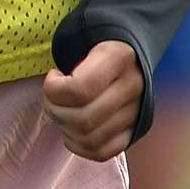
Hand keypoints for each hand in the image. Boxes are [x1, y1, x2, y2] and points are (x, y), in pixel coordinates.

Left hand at [41, 38, 145, 162]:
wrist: (129, 51)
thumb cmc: (94, 44)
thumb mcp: (82, 36)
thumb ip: (67, 54)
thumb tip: (52, 87)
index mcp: (120, 56)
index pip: (80, 89)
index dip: (54, 89)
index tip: (54, 74)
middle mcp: (133, 86)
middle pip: (82, 119)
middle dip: (55, 110)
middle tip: (52, 96)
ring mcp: (137, 112)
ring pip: (90, 140)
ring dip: (64, 128)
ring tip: (62, 109)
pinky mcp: (134, 131)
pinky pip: (101, 152)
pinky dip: (78, 145)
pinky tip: (71, 128)